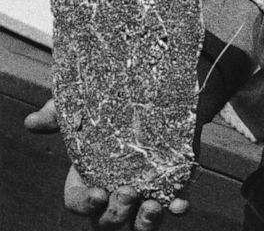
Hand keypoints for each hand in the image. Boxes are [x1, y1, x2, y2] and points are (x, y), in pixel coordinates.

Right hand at [25, 99, 188, 227]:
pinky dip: (176, 210)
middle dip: (117, 213)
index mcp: (87, 179)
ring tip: (152, 205)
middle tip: (129, 192)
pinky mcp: (170, 187)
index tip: (100, 192)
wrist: (153, 95)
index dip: (86, 203)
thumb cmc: (111, 109)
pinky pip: (172, 209)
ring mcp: (142, 194)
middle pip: (108, 222)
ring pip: (138, 225)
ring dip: (144, 222)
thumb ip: (60, 115)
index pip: (77, 202)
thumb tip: (31, 122)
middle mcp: (113, 194)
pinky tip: (181, 204)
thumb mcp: (85, 108)